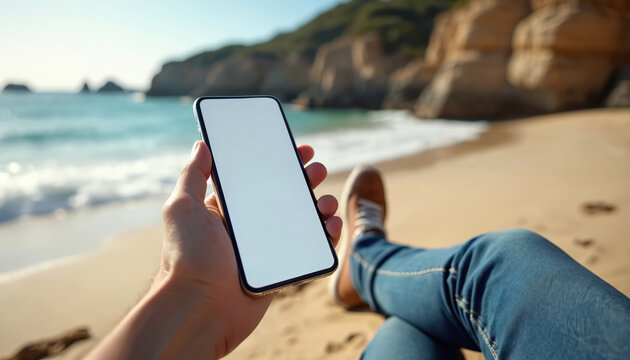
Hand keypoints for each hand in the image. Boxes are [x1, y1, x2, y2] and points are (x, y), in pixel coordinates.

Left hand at [156, 141, 341, 356]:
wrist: (200, 308)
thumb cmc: (187, 258)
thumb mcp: (182, 209)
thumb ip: (193, 176)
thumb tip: (201, 145)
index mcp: (227, 210)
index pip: (258, 179)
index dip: (278, 162)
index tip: (298, 149)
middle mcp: (249, 228)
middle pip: (285, 197)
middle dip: (304, 180)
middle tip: (318, 170)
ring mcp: (267, 249)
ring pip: (302, 221)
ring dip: (320, 207)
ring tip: (326, 202)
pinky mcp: (282, 269)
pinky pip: (310, 250)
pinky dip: (326, 236)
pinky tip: (332, 225)